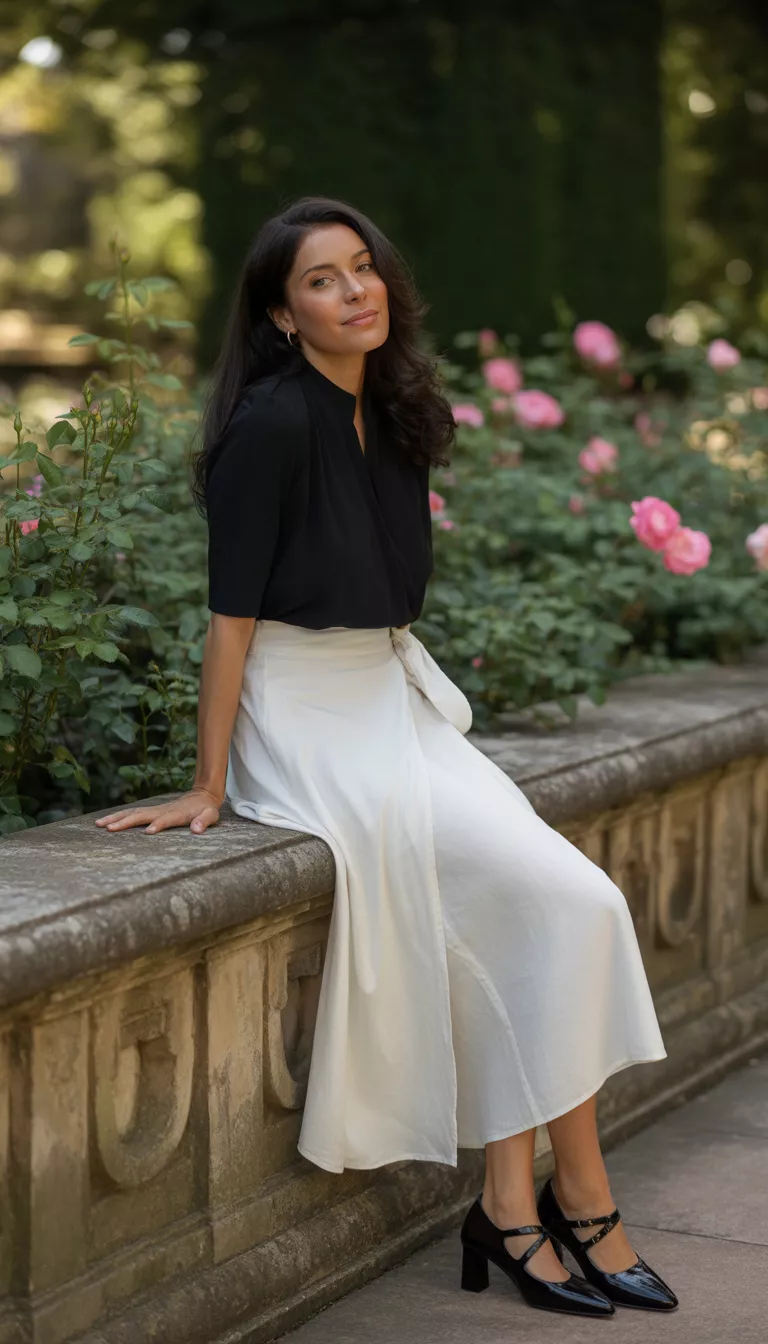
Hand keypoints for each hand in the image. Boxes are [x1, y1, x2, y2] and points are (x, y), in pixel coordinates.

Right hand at [94, 787, 222, 834]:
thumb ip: (204, 821)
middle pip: (141, 815)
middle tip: (109, 829)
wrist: (201, 796)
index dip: (158, 825)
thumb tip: (197, 829)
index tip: (148, 832)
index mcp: (176, 814)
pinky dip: (118, 816)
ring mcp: (154, 810)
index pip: (166, 820)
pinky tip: (105, 822)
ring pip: (132, 813)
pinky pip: (132, 814)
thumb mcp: (211, 815)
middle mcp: (162, 811)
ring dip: (116, 818)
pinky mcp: (150, 811)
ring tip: (98, 824)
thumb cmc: (206, 809)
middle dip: (125, 822)